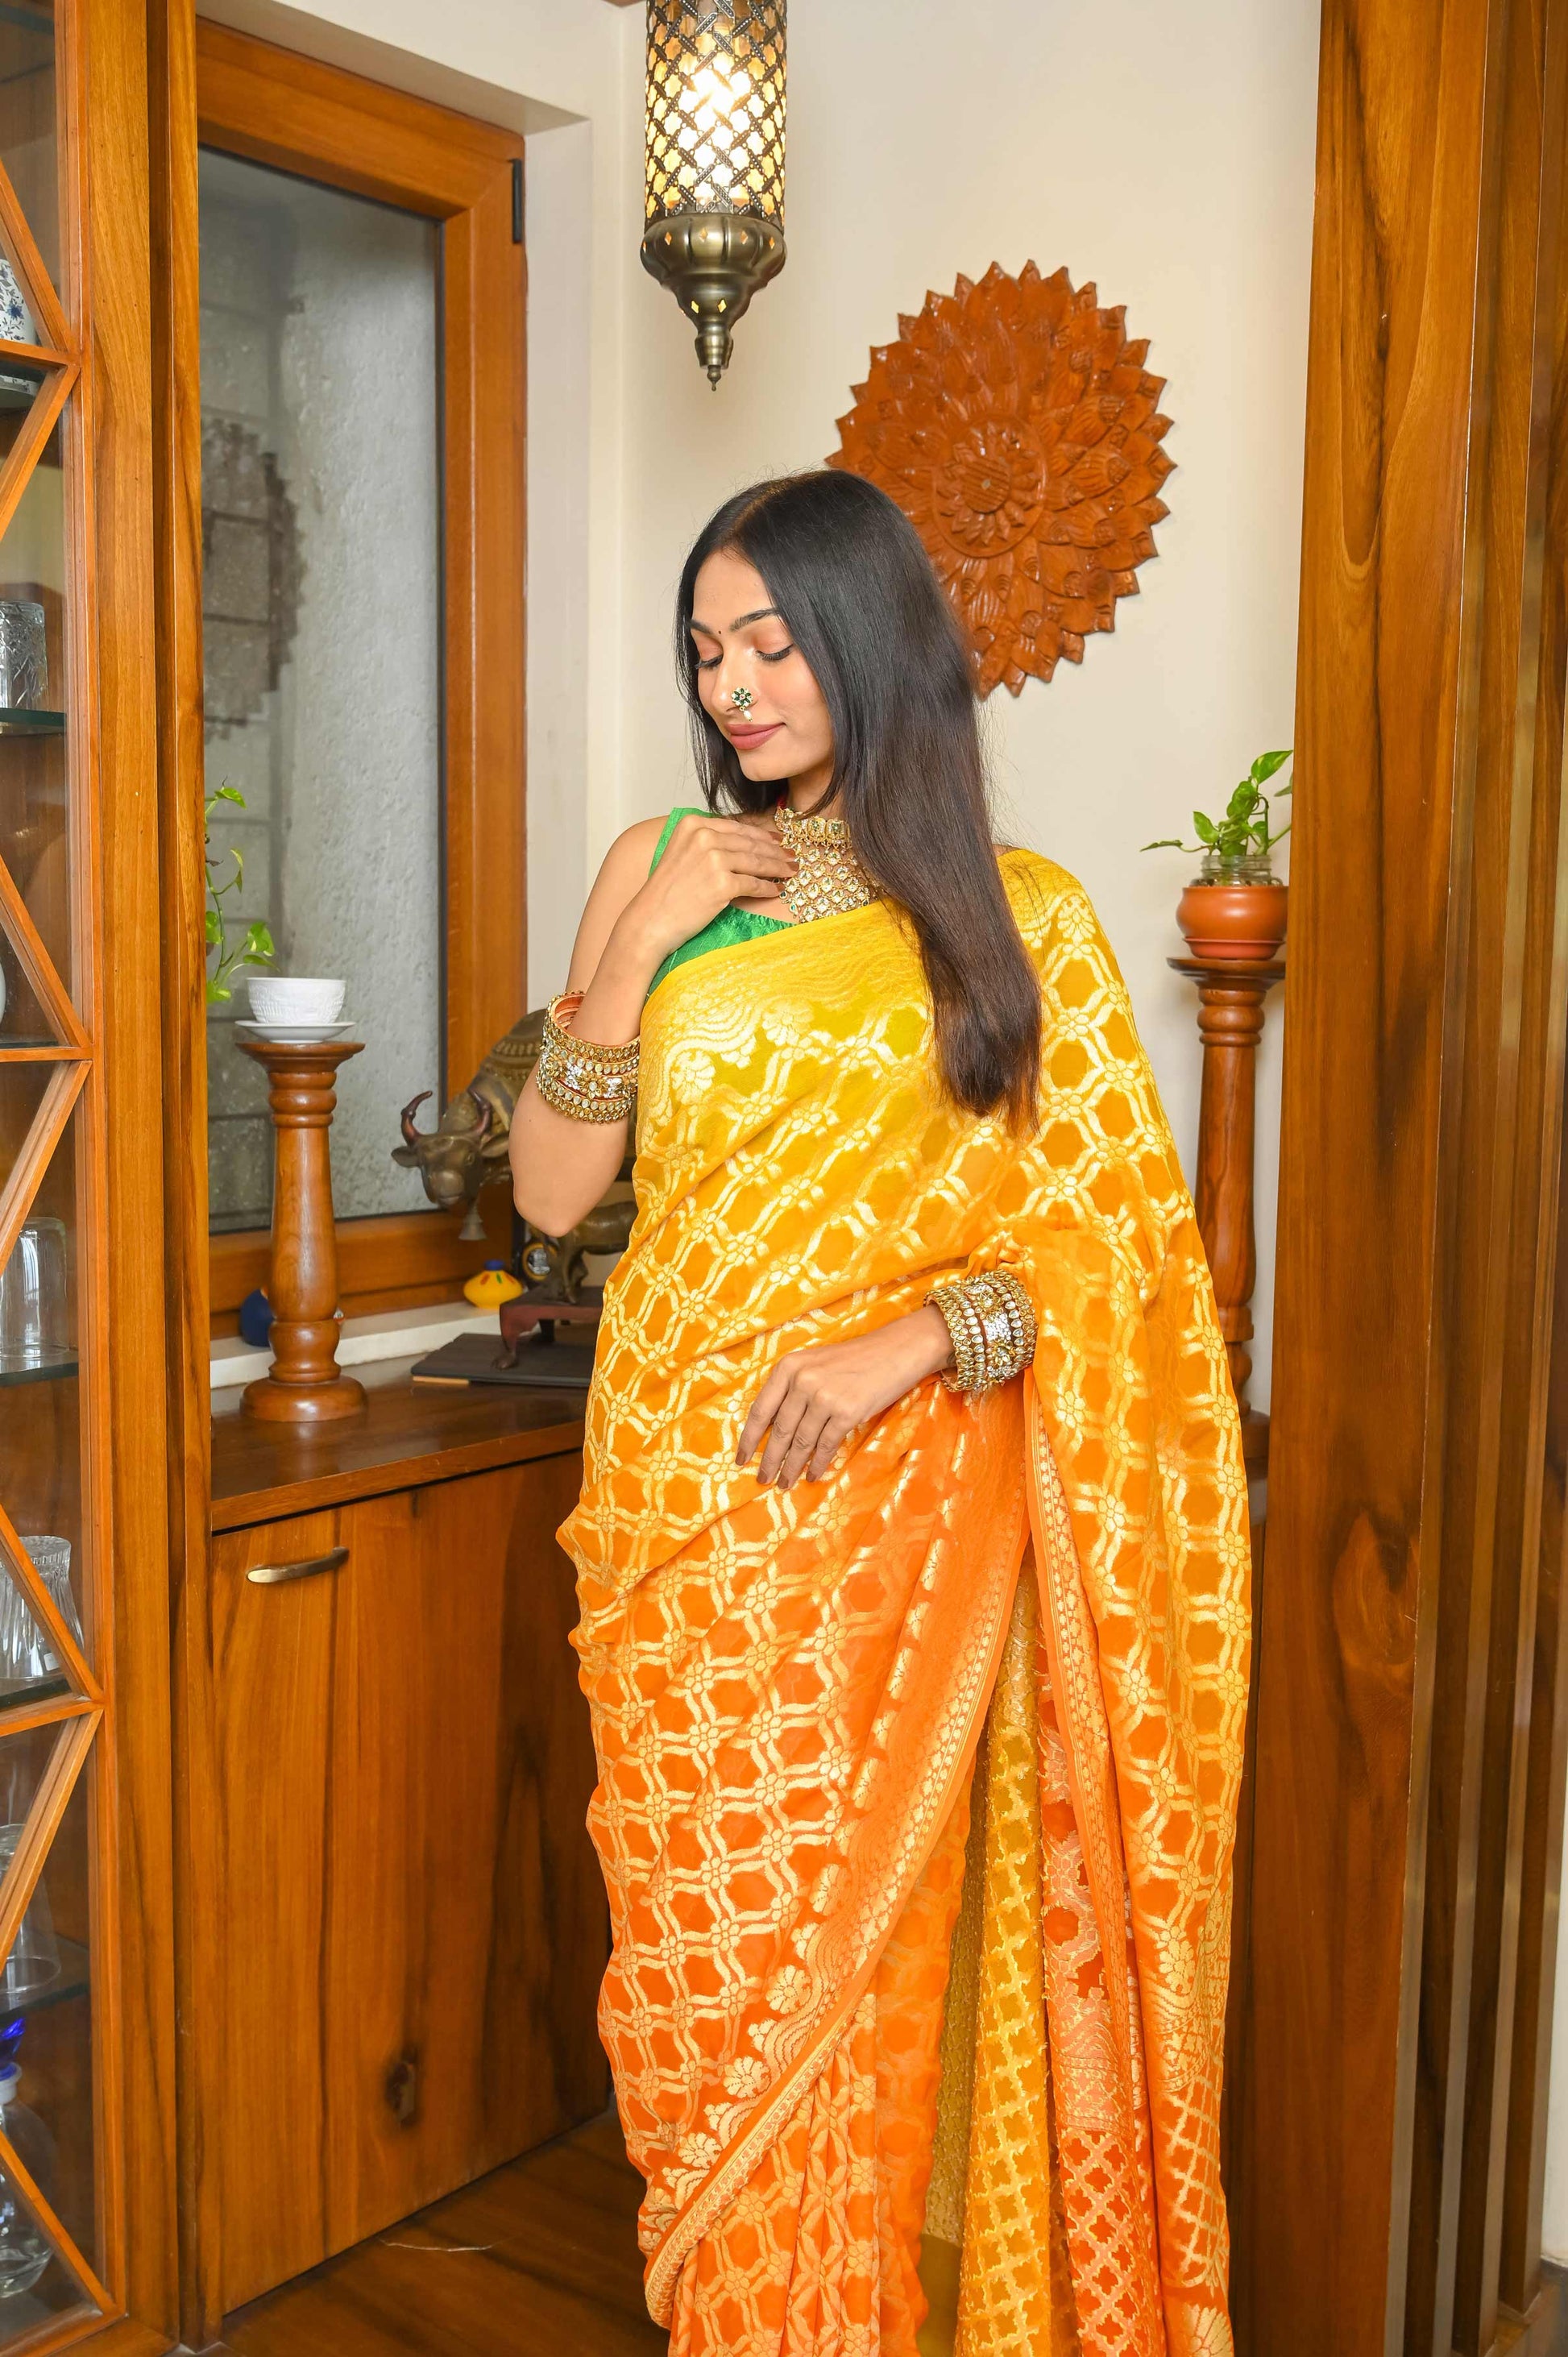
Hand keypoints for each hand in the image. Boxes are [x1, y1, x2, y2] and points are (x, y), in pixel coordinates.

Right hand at [618, 813, 796, 967]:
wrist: (650, 920)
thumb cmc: (666, 893)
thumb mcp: (683, 854)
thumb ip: (708, 842)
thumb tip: (746, 842)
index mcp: (693, 824)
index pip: (737, 827)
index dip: (762, 835)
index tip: (778, 842)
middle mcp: (703, 837)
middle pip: (750, 843)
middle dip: (775, 852)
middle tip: (792, 857)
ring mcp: (713, 859)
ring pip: (756, 862)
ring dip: (777, 868)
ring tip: (790, 872)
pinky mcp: (722, 883)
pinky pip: (753, 884)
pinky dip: (768, 887)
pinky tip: (776, 890)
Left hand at [736, 1307, 954, 1488]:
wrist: (895, 1351)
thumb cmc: (852, 1360)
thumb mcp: (813, 1364)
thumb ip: (791, 1389)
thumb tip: (770, 1430)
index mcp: (788, 1367)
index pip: (760, 1410)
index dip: (748, 1439)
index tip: (740, 1459)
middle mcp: (802, 1380)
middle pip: (779, 1430)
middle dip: (769, 1460)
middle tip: (762, 1479)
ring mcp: (824, 1396)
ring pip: (800, 1442)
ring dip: (791, 1467)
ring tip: (785, 1483)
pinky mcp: (847, 1412)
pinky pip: (825, 1446)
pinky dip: (816, 1464)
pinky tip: (811, 1475)